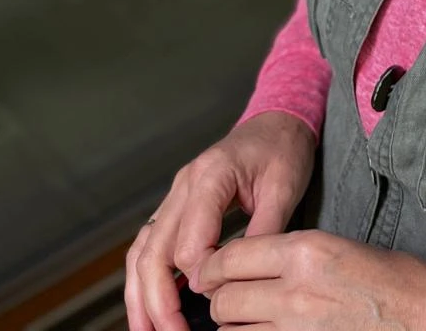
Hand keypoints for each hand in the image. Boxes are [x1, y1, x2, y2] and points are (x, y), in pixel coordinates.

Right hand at [124, 112, 317, 330]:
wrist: (278, 119)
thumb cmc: (283, 149)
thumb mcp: (285, 187)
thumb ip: (262, 230)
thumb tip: (239, 277)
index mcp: (210, 175)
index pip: (190, 244)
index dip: (202, 280)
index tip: (220, 300)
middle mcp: (184, 185)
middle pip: (154, 253)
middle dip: (158, 303)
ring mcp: (175, 194)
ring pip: (142, 251)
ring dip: (141, 296)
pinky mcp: (177, 204)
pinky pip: (150, 244)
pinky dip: (144, 277)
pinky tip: (149, 305)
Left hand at [190, 231, 425, 330]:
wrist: (425, 315)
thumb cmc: (391, 278)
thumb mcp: (336, 247)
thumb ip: (288, 255)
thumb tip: (246, 267)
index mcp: (305, 251)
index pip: (231, 259)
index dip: (212, 268)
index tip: (208, 272)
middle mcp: (295, 291)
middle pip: (223, 301)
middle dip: (219, 300)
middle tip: (228, 298)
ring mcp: (295, 329)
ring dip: (234, 326)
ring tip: (250, 318)